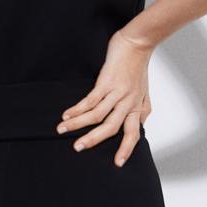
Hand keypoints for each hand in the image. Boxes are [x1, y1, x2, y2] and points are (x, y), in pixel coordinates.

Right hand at [56, 30, 152, 165]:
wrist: (138, 42)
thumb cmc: (138, 65)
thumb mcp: (145, 90)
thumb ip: (143, 108)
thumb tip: (142, 122)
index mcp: (136, 107)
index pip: (133, 133)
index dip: (126, 149)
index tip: (118, 163)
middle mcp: (127, 102)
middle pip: (111, 128)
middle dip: (94, 140)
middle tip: (78, 148)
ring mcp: (117, 92)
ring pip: (97, 115)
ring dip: (78, 124)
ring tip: (62, 130)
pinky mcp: (107, 81)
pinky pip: (91, 99)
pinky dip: (77, 108)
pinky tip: (67, 113)